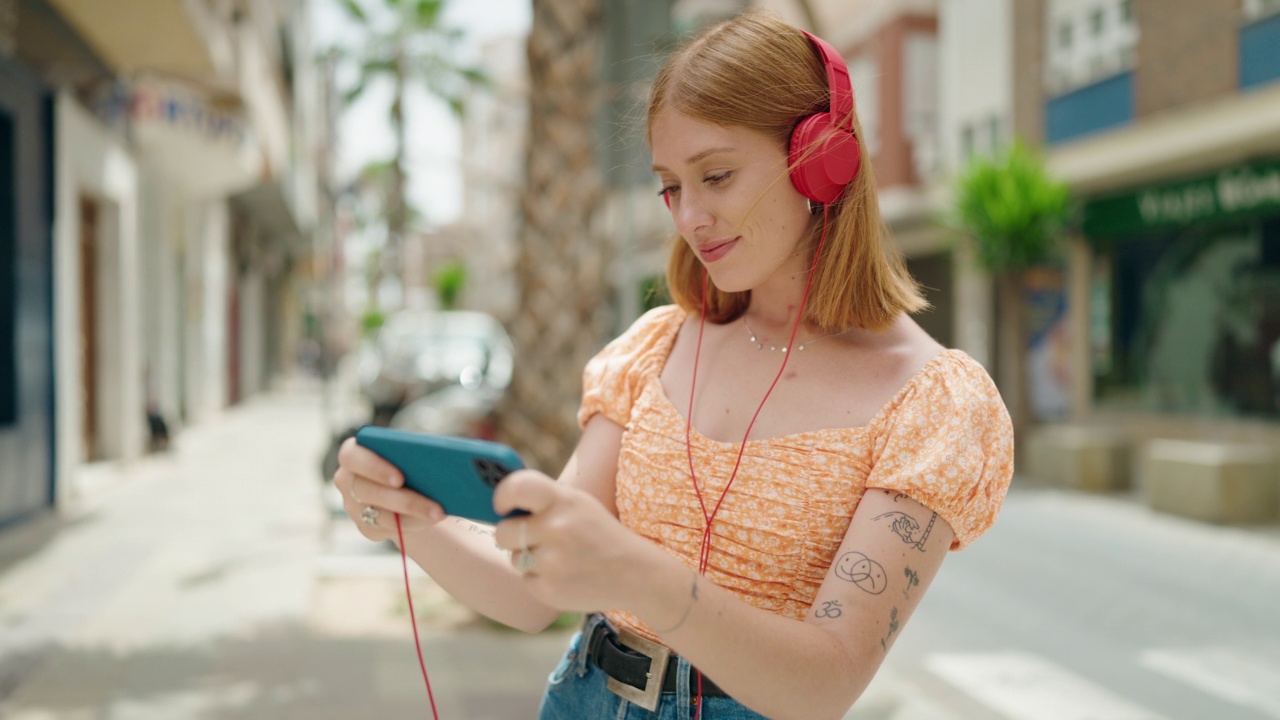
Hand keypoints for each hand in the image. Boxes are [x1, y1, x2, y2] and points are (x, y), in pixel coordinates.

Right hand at [334, 436, 444, 542]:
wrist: (412, 487)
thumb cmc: (411, 461)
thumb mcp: (413, 452)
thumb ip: (418, 451)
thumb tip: (448, 460)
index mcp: (353, 453)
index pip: (351, 457)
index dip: (374, 468)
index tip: (400, 479)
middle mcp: (347, 479)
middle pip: (367, 491)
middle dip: (402, 500)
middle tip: (433, 506)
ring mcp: (353, 505)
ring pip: (379, 515)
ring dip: (413, 515)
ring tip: (439, 514)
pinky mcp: (366, 526)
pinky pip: (387, 529)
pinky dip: (412, 525)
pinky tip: (431, 520)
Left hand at [492, 470, 656, 611]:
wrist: (634, 573)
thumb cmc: (598, 534)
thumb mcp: (578, 504)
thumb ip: (542, 500)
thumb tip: (499, 505)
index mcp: (561, 500)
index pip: (516, 488)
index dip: (502, 497)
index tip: (502, 506)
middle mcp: (555, 528)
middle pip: (502, 532)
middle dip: (511, 536)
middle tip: (534, 537)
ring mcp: (551, 561)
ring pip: (514, 558)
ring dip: (530, 558)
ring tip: (561, 557)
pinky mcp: (549, 589)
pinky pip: (526, 580)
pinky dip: (541, 579)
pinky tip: (565, 574)